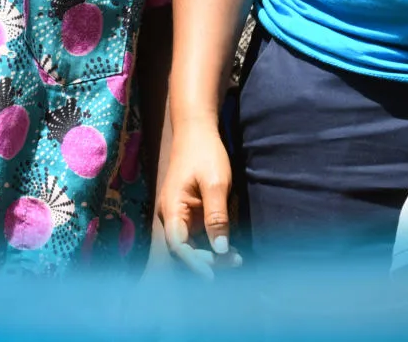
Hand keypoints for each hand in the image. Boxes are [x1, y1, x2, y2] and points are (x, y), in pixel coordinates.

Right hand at [156, 119, 241, 277]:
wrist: (197, 131)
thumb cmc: (205, 153)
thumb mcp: (215, 184)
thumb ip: (217, 216)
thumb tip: (221, 248)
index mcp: (171, 209)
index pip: (179, 246)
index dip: (195, 263)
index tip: (212, 275)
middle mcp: (171, 216)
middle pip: (185, 249)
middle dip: (207, 260)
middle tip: (235, 262)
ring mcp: (180, 216)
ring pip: (192, 244)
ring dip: (212, 254)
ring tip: (237, 259)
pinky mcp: (189, 213)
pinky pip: (198, 235)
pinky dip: (213, 243)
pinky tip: (231, 248)